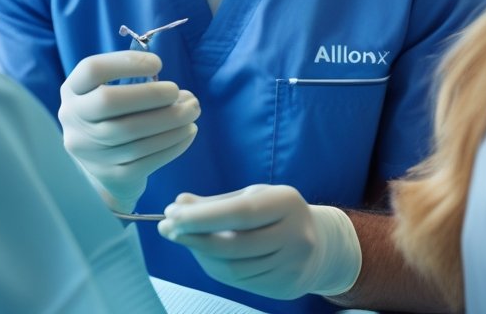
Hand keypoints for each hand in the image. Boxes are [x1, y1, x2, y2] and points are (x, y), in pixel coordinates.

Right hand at [59, 50, 199, 212]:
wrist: (102, 169)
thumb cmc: (114, 118)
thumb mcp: (111, 94)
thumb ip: (141, 86)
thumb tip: (183, 96)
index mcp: (73, 91)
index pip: (91, 70)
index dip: (125, 63)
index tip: (157, 63)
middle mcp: (74, 120)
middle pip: (109, 102)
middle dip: (150, 94)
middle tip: (178, 90)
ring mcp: (90, 151)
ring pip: (131, 134)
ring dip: (170, 120)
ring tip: (192, 111)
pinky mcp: (111, 175)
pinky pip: (146, 159)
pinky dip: (173, 144)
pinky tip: (188, 132)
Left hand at [157, 184, 360, 298]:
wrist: (319, 245)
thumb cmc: (275, 214)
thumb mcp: (251, 197)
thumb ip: (215, 203)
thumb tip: (178, 205)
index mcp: (286, 203)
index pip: (240, 213)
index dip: (203, 216)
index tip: (171, 213)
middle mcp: (295, 236)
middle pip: (234, 245)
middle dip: (194, 238)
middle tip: (166, 228)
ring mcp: (292, 266)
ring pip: (233, 269)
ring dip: (200, 255)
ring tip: (184, 239)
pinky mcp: (285, 288)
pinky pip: (240, 283)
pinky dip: (215, 269)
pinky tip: (205, 256)